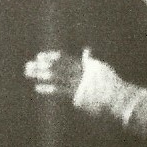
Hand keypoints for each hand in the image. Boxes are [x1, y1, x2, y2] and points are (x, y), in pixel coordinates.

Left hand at [27, 50, 146, 129]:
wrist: (119, 97)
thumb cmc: (111, 85)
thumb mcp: (100, 68)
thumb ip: (90, 59)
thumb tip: (86, 49)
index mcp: (84, 65)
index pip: (64, 58)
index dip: (51, 57)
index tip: (40, 56)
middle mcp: (79, 71)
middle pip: (56, 66)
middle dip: (41, 65)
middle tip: (28, 64)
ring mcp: (78, 82)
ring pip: (56, 76)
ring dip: (40, 74)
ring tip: (28, 73)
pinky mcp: (78, 94)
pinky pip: (60, 90)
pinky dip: (48, 89)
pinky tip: (37, 87)